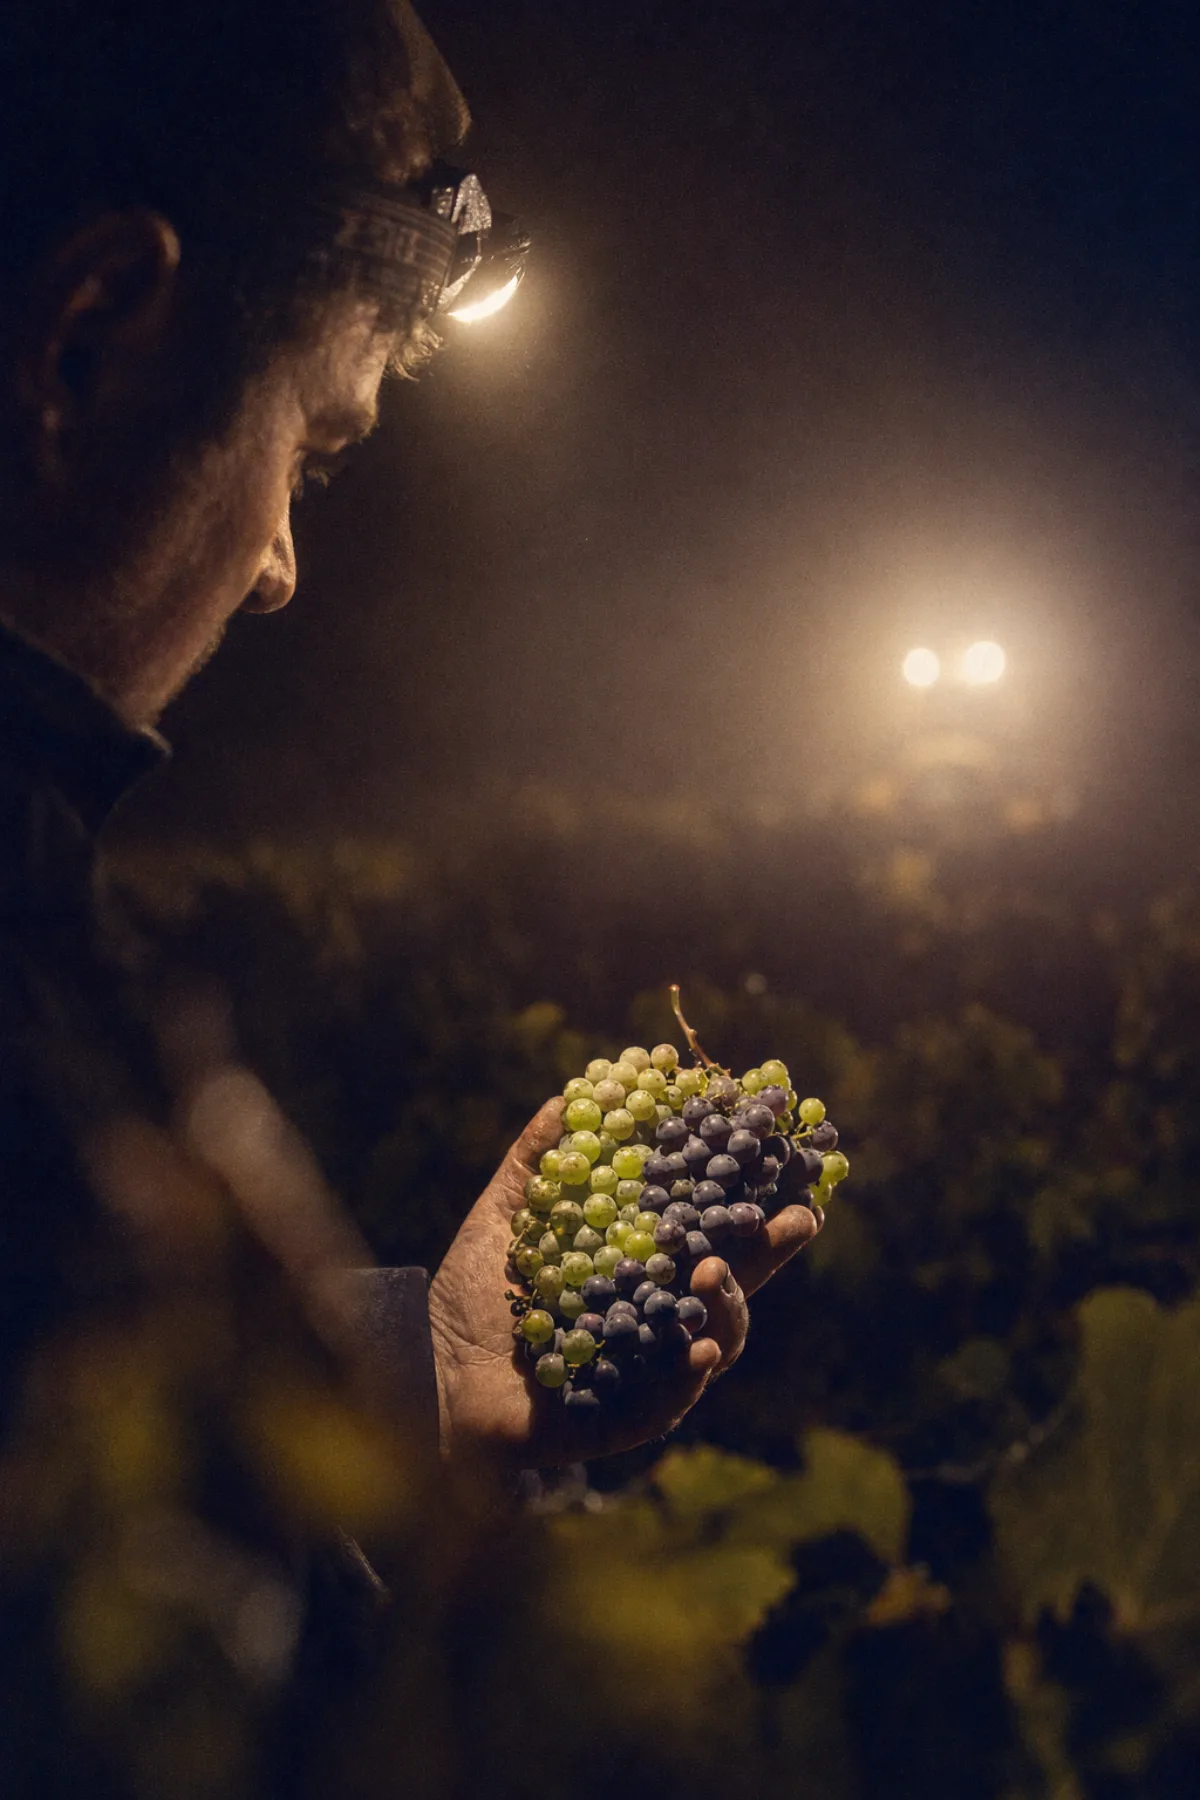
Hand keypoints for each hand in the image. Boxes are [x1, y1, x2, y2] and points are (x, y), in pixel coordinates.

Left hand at [428, 1100, 821, 1466]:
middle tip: (800, 1218)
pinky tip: (699, 1347)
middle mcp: (652, 1316)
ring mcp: (645, 1369)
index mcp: (634, 1267)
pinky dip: (689, 1374)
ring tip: (714, 1272)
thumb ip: (534, 1165)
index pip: (703, 1230)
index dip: (743, 1201)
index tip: (781, 1163)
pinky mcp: (624, 1418)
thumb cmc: (467, 1299)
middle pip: (729, 1282)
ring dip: (728, 1306)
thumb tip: (564, 1098)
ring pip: (714, 1339)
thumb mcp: (501, 1220)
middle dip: (769, 1252)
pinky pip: (670, 1400)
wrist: (428, 1374)